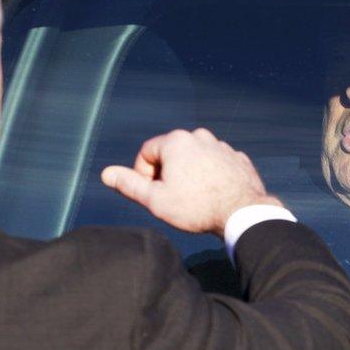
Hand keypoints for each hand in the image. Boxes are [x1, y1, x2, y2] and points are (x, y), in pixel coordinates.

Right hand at [101, 128, 283, 237]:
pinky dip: (210, 177)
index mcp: (176, 141)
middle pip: (171, 154)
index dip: (143, 176)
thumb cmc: (196, 207)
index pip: (146, 153)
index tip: (153, 194)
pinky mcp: (237, 157)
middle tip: (173, 199)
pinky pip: (215, 165)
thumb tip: (107, 174)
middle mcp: (199, 136)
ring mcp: (221, 145)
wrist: (243, 213)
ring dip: (189, 175)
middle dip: (167, 175)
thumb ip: (129, 184)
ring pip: (194, 159)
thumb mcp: (155, 199)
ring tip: (195, 199)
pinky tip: (214, 196)